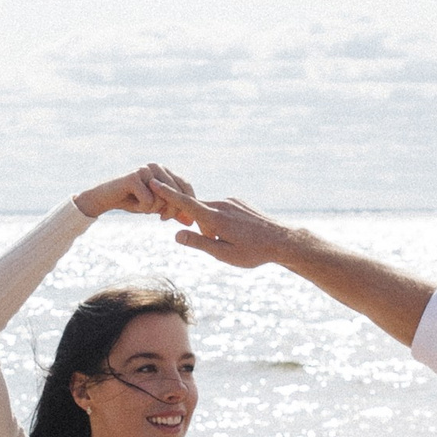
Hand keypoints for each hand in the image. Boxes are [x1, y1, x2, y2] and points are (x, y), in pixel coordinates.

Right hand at [74, 165, 195, 220]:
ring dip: (153, 209)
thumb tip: (191, 222)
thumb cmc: (132, 201)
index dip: (186, 205)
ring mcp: (145, 170)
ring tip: (142, 206)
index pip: (186, 186)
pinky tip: (132, 202)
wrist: (106, 199)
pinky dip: (141, 208)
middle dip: (171, 211)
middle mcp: (157, 166)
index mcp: (164, 170)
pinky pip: (148, 201)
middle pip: (176, 194)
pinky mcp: (134, 177)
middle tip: (161, 218)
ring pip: (163, 199)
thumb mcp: (156, 207)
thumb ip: (173, 212)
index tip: (181, 218)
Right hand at [172, 193, 295, 269]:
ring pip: (211, 211)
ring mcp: (232, 201)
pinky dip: (222, 221)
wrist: (283, 240)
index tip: (154, 182)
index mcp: (215, 218)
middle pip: (197, 210)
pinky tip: (239, 234)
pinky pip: (223, 210)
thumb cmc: (253, 252)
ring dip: (212, 225)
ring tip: (232, 241)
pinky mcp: (239, 202)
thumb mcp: (224, 254)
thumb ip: (199, 243)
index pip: (185, 203)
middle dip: (197, 224)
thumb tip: (177, 235)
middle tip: (215, 242)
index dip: (167, 193)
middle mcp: (222, 205)